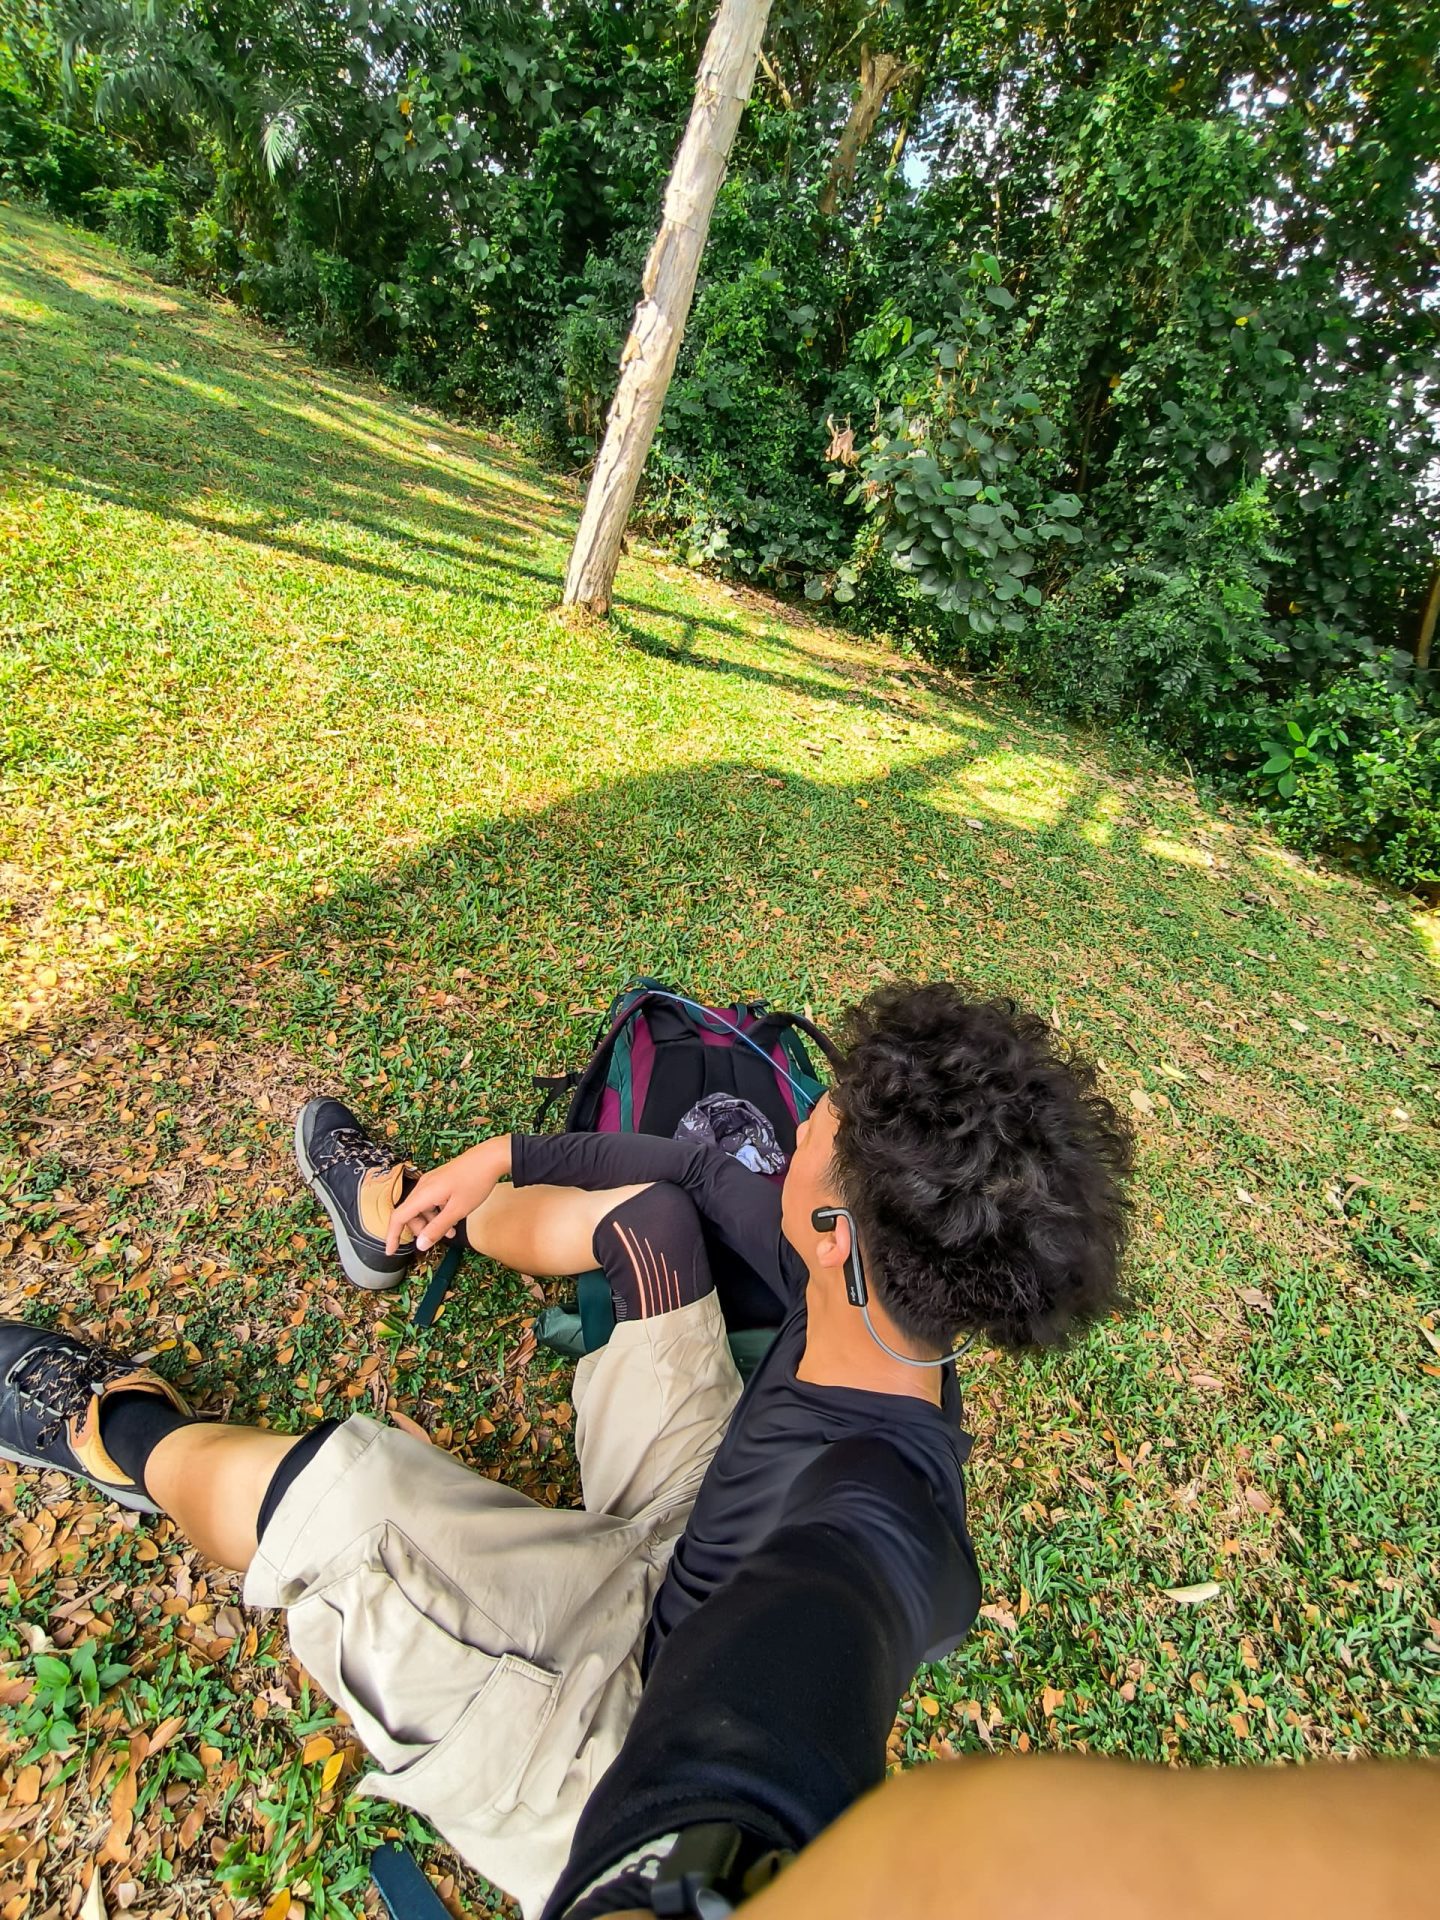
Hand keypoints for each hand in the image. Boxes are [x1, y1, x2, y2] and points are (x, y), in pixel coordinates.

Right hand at [387, 1136, 510, 1253]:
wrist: (491, 1157)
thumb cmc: (476, 1182)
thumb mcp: (457, 1210)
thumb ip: (437, 1228)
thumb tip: (420, 1245)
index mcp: (423, 1193)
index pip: (398, 1217)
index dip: (392, 1236)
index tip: (390, 1252)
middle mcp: (423, 1186)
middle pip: (410, 1214)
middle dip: (420, 1230)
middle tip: (438, 1238)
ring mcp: (431, 1182)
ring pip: (421, 1208)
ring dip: (432, 1222)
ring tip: (451, 1232)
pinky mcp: (439, 1180)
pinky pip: (431, 1200)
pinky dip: (437, 1212)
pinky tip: (453, 1217)